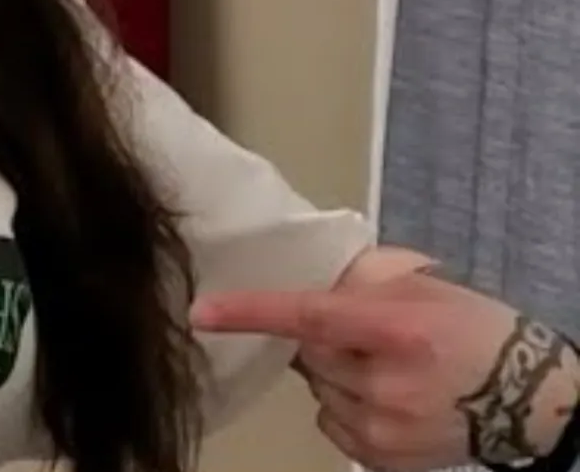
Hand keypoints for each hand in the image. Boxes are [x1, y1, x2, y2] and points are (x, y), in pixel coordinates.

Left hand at [193, 268, 579, 470]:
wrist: (529, 398)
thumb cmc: (472, 329)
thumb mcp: (422, 288)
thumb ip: (360, 284)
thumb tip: (299, 279)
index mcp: (396, 329)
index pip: (309, 316)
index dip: (252, 313)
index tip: (203, 312)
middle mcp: (385, 382)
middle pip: (311, 354)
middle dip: (326, 341)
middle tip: (368, 336)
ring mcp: (383, 426)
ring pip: (320, 389)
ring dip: (338, 375)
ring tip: (389, 369)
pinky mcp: (383, 456)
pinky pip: (333, 421)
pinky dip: (348, 406)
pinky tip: (389, 397)